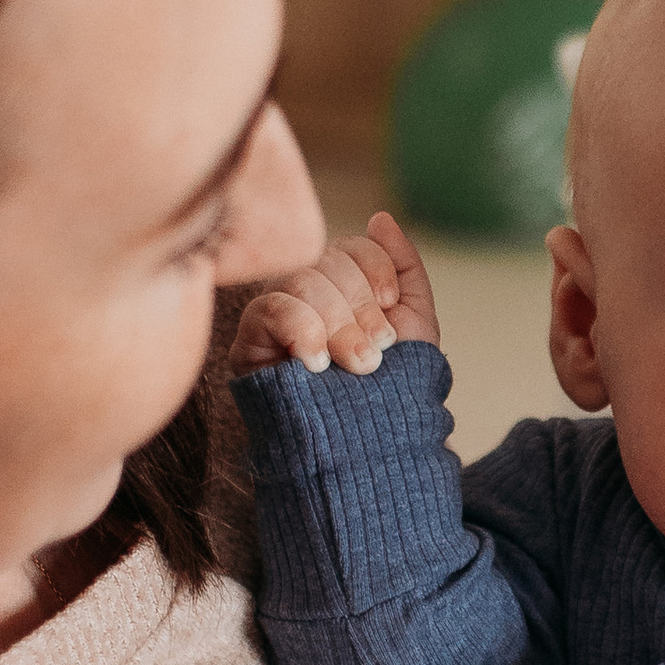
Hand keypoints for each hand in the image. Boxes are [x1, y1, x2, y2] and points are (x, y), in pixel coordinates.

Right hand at [228, 210, 440, 377]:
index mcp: (342, 286)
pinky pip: (270, 308)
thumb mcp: (414, 324)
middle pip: (328, 261)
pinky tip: (316, 363)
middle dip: (360, 308)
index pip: (351, 246)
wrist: (371, 446)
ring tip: (356, 366)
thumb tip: (380, 218)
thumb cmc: (392, 390)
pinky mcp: (250, 342)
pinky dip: (302, 329)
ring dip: (339, 325)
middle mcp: (306, 293)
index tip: (390, 310)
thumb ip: (404, 268)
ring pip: (302, 281)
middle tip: (375, 352)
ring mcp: (277, 315)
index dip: (376, 271)